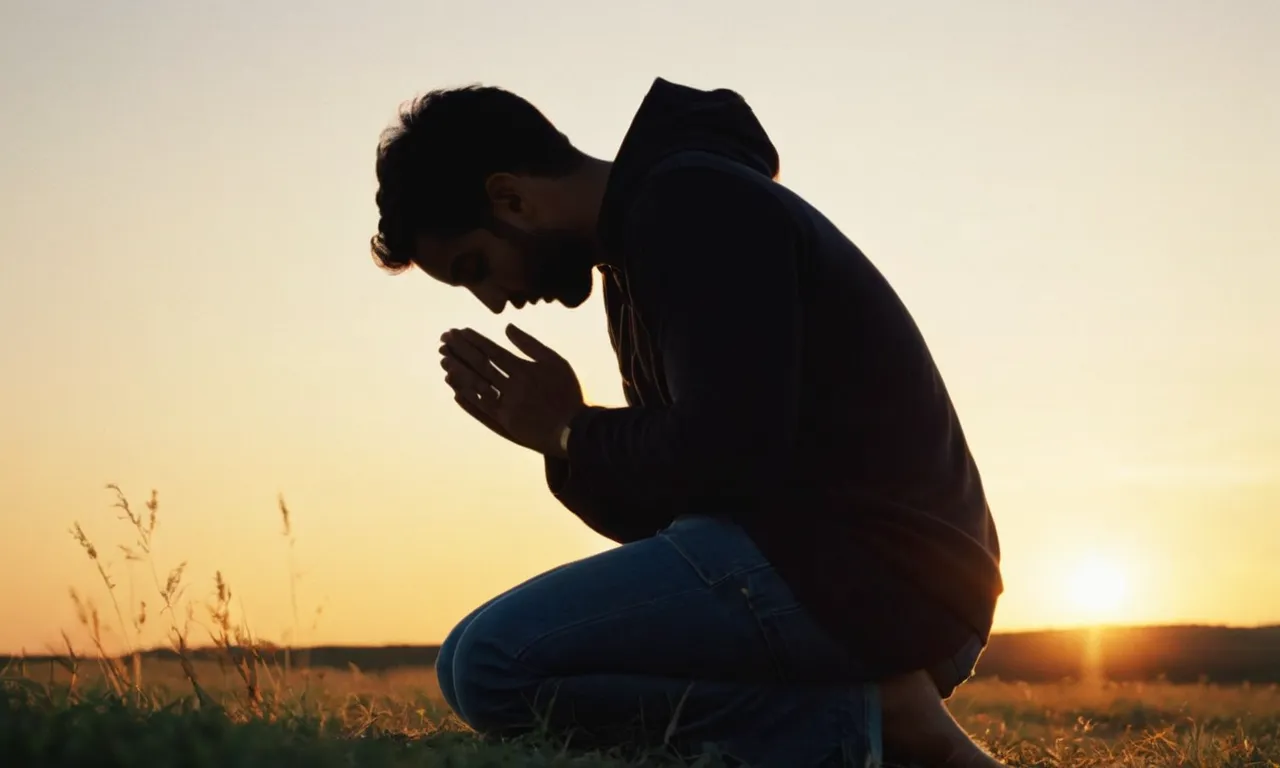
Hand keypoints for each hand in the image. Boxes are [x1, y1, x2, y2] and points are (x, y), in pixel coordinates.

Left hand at [440, 324, 585, 456]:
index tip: (458, 331)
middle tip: (444, 339)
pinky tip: (454, 388)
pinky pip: (481, 409)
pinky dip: (467, 399)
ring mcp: (507, 408)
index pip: (492, 352)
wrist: (574, 429)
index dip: (473, 341)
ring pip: (477, 387)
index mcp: (525, 370)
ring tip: (444, 360)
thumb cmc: (567, 392)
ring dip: (459, 372)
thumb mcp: (555, 362)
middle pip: (480, 366)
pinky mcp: (505, 425)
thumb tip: (507, 327)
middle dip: (460, 350)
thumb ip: (530, 344)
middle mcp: (513, 388)